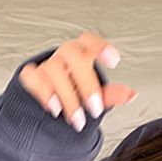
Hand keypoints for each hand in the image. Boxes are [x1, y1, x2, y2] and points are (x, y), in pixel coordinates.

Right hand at [18, 31, 137, 131]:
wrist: (49, 106)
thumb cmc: (75, 94)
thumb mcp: (95, 96)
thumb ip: (110, 94)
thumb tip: (131, 94)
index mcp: (82, 54)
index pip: (89, 40)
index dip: (100, 46)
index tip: (114, 61)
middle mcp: (63, 56)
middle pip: (72, 55)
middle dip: (86, 84)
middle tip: (95, 110)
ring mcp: (46, 65)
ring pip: (53, 69)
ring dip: (68, 98)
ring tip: (77, 120)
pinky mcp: (30, 77)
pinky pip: (32, 77)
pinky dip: (44, 93)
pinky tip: (55, 109)